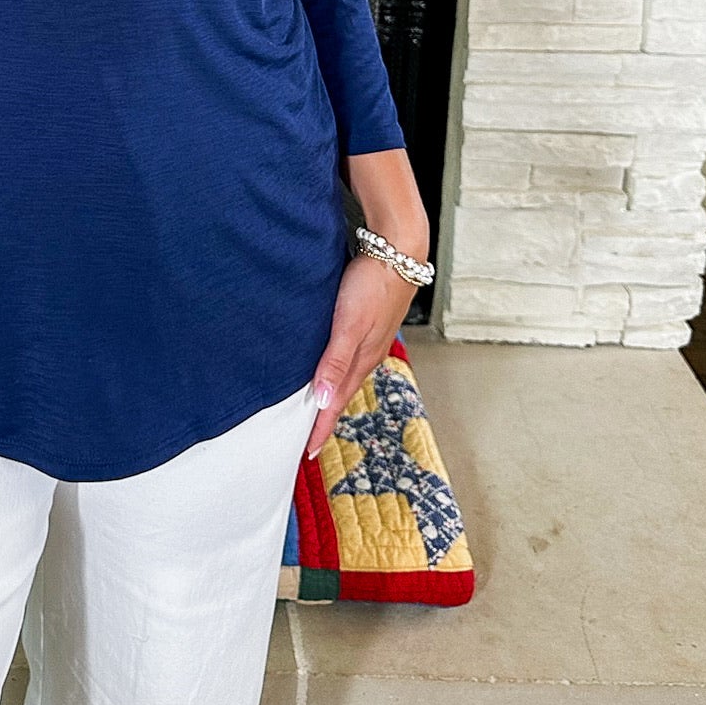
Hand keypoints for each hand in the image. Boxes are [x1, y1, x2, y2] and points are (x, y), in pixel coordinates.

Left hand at [305, 251, 416, 461]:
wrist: (398, 251)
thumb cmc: (372, 283)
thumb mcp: (349, 324)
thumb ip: (335, 361)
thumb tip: (324, 400)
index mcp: (362, 360)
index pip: (336, 403)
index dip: (321, 428)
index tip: (306, 453)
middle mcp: (367, 354)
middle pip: (341, 393)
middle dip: (325, 418)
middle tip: (308, 440)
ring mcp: (370, 340)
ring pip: (346, 375)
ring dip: (331, 394)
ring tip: (317, 409)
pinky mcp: (369, 324)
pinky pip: (349, 357)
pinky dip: (337, 370)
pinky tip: (330, 366)